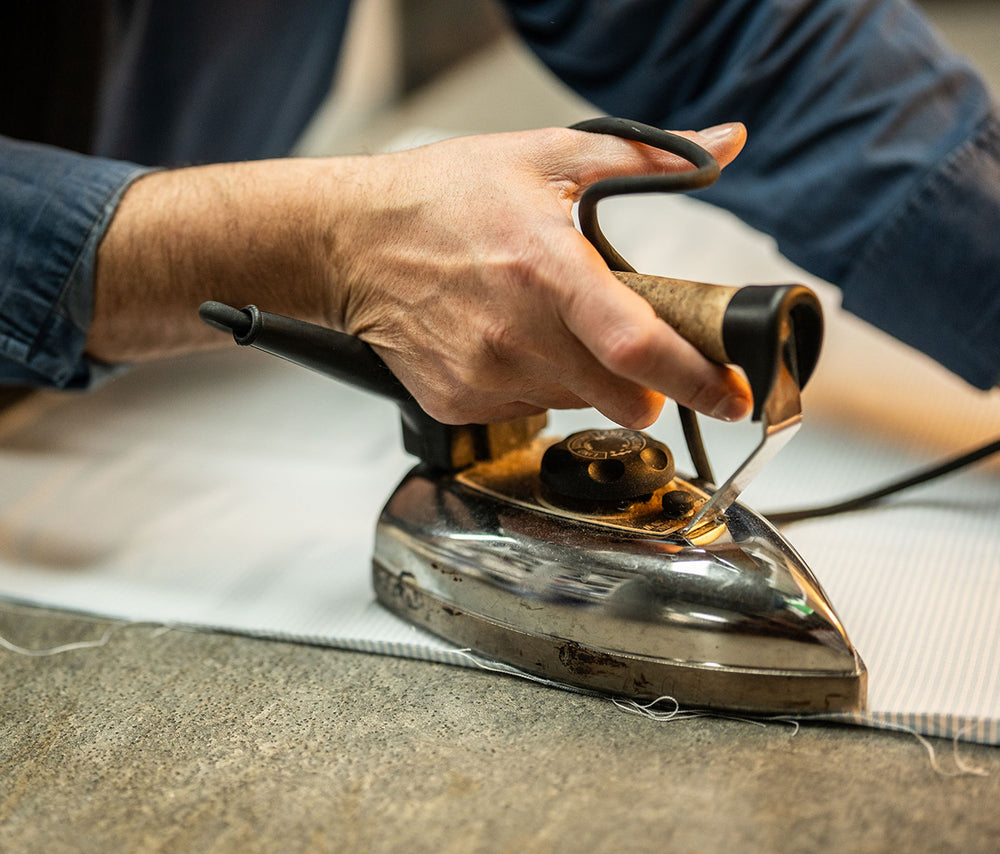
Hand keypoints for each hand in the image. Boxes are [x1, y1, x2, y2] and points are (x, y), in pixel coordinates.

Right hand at [330, 124, 751, 426]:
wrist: (350, 242)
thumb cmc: (441, 198)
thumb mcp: (543, 157)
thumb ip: (643, 157)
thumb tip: (726, 144)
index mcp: (547, 271)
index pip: (639, 347)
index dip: (698, 380)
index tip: (732, 395)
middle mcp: (517, 337)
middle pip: (623, 398)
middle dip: (646, 383)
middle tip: (632, 344)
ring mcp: (485, 378)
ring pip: (578, 404)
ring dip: (586, 377)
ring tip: (546, 323)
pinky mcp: (459, 404)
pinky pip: (529, 409)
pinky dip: (536, 383)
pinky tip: (506, 341)